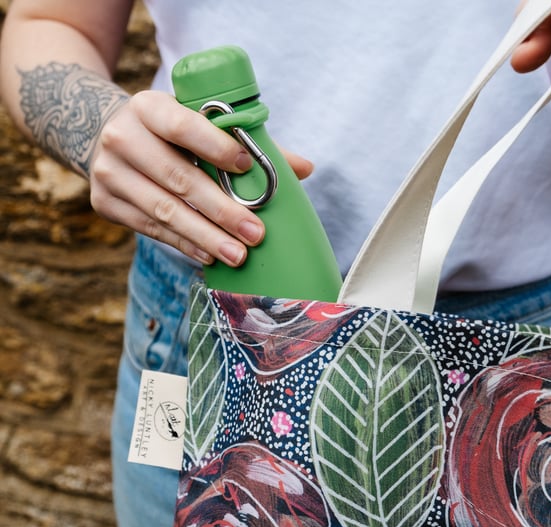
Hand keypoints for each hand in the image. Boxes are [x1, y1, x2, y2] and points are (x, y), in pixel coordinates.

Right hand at [89, 90, 312, 265]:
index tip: (247, 168)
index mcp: (150, 107)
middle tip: (256, 234)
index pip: (184, 126)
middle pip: (179, 179)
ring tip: (238, 255)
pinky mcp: (106, 204)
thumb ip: (248, 143)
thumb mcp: (197, 124)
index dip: (217, 147)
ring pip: (164, 211)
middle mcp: (123, 137)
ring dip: (206, 236)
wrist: (108, 138)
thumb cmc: (170, 133)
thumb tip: (305, 169)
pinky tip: (210, 256)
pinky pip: (151, 230)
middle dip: (222, 210)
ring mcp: (110, 173)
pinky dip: (185, 244)